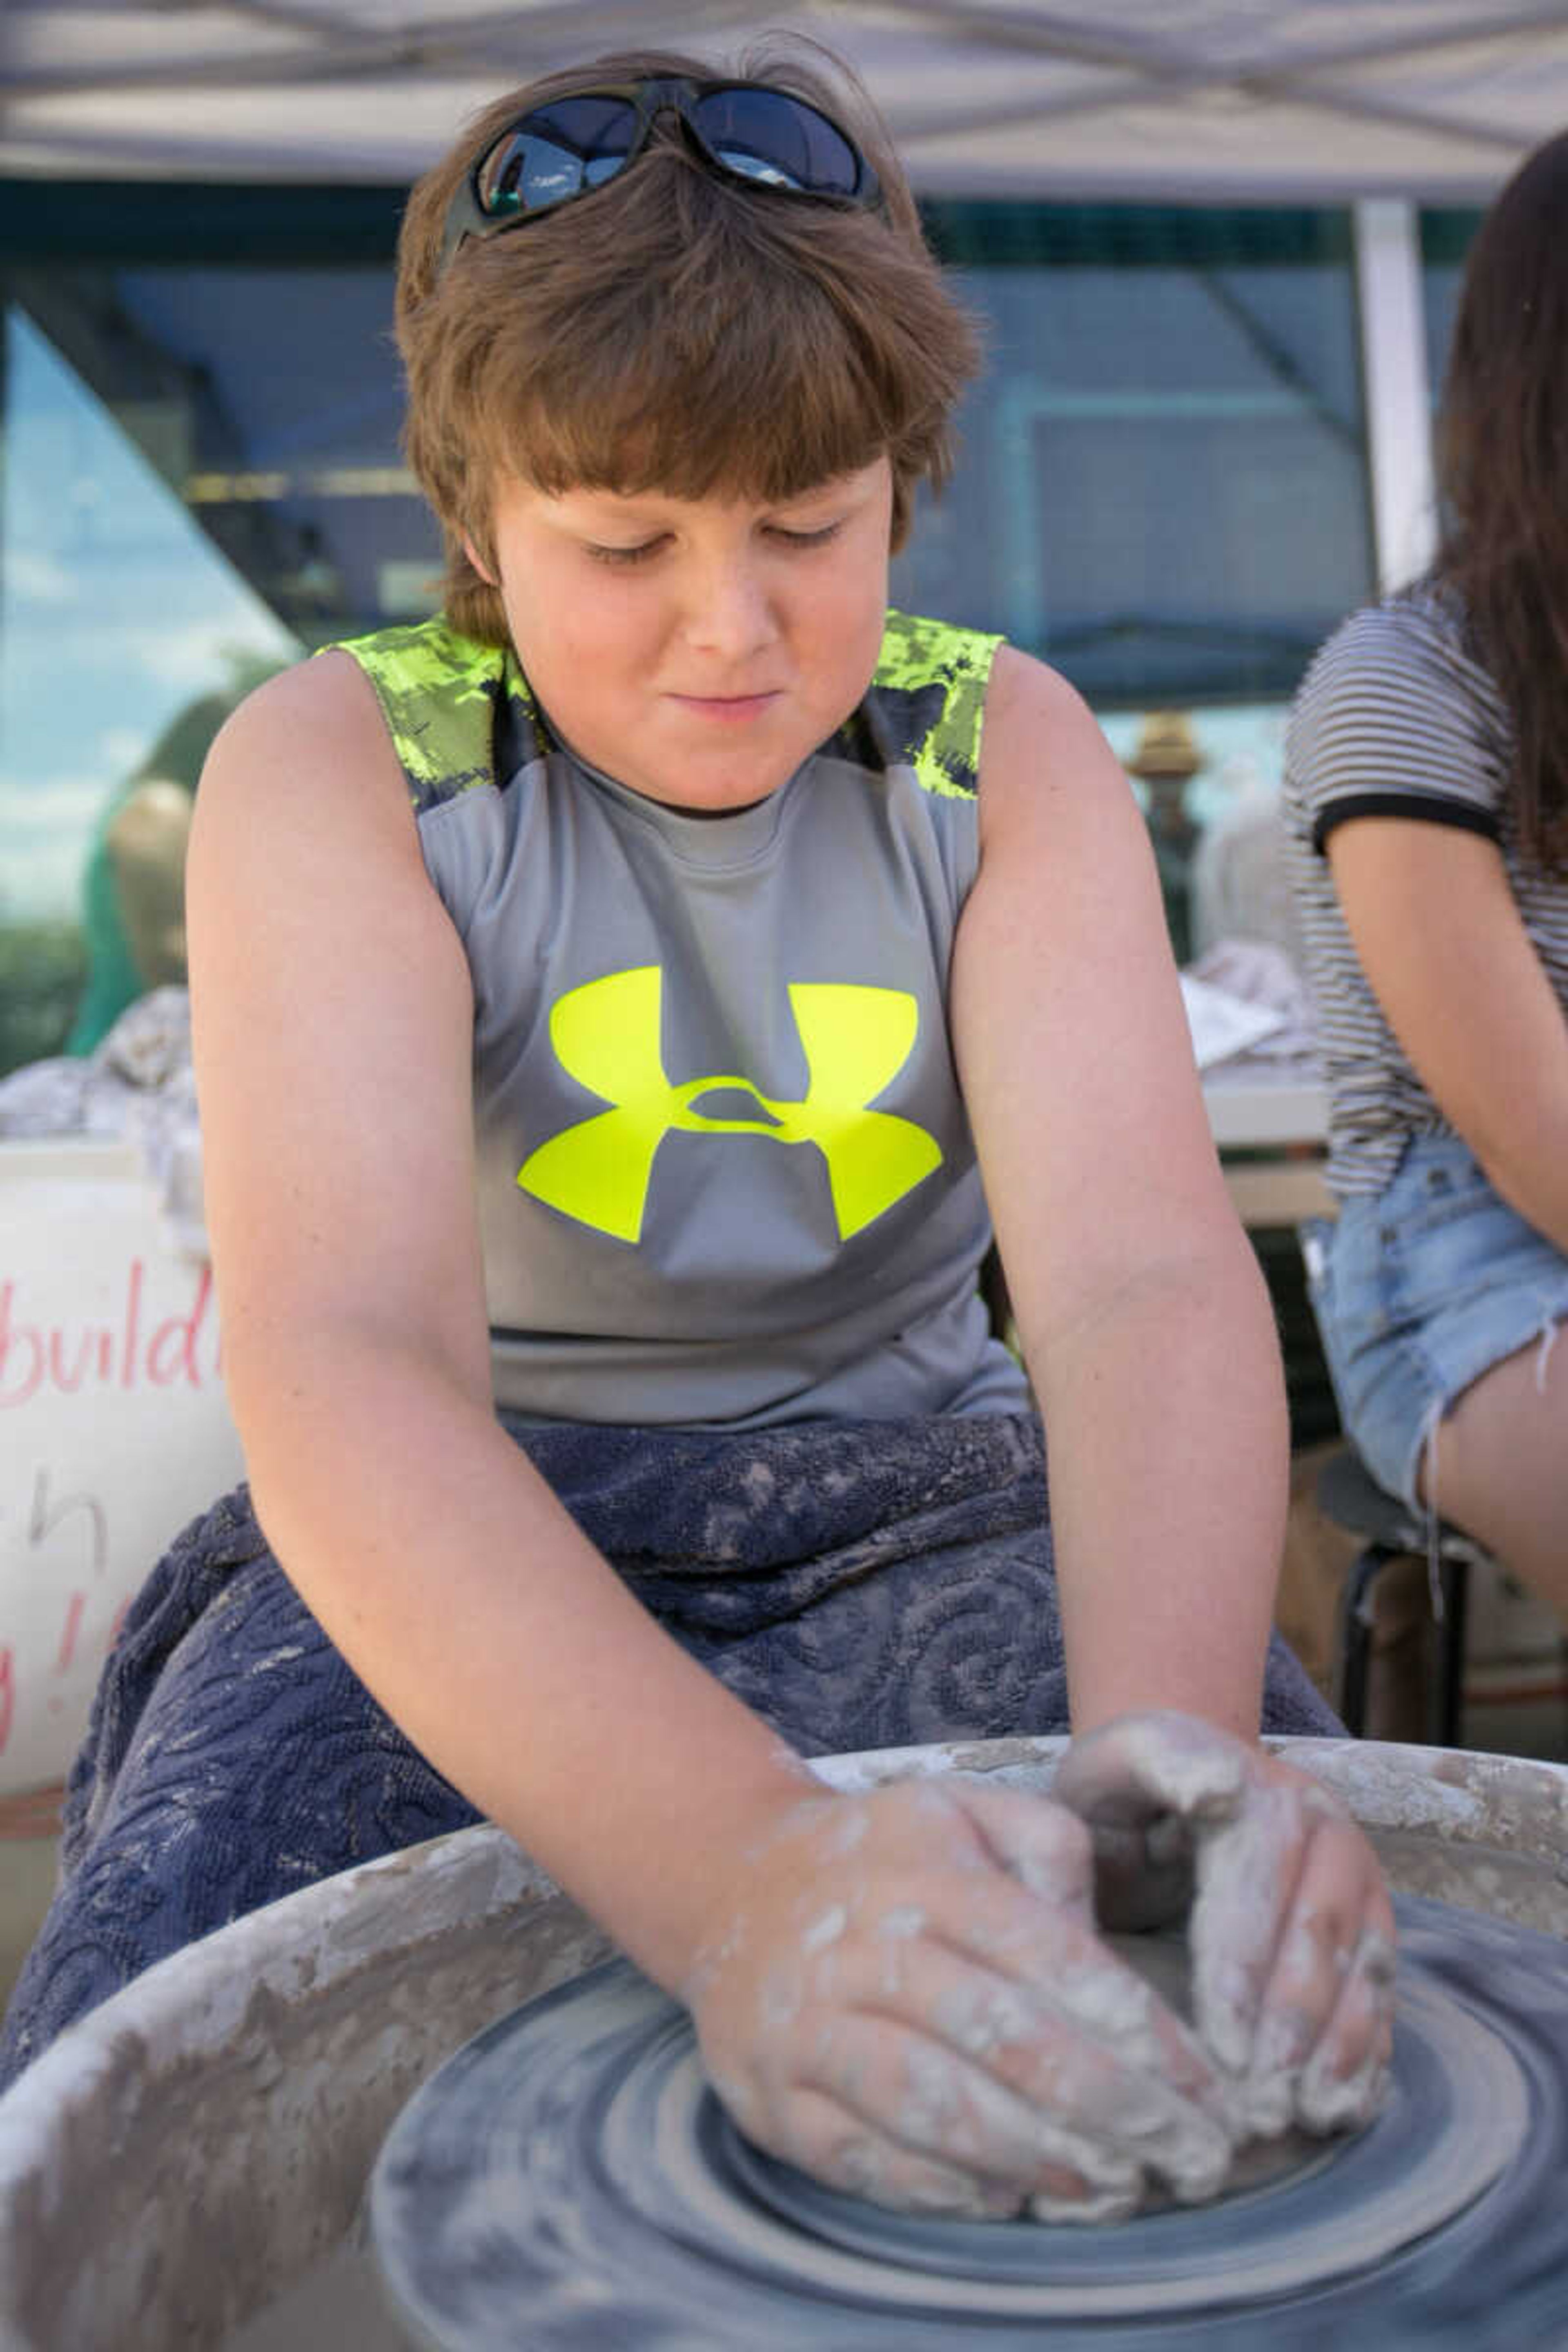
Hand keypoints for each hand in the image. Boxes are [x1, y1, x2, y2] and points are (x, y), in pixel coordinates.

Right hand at [682, 1775, 1238, 2221]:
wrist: (730, 1884)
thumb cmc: (880, 1858)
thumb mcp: (964, 1811)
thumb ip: (1048, 1843)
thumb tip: (1097, 1927)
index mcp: (926, 1872)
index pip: (1050, 1956)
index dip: (1140, 2031)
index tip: (1210, 2092)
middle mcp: (865, 1947)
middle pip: (1003, 2036)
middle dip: (1114, 2107)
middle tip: (1193, 2157)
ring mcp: (811, 2026)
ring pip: (934, 2101)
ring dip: (1038, 2154)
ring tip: (1118, 2185)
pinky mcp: (772, 2099)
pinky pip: (865, 2155)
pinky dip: (943, 2186)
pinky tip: (1013, 2199)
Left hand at [1052, 1711, 1395, 2138]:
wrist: (1163, 1799)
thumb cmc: (1118, 1801)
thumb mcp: (1108, 1769)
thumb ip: (1152, 1767)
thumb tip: (1218, 1789)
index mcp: (1255, 1778)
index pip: (1261, 1867)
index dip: (1246, 1955)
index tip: (1220, 2041)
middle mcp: (1319, 1817)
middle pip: (1319, 1922)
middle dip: (1292, 2018)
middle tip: (1259, 2101)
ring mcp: (1352, 1870)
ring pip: (1363, 1959)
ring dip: (1336, 2044)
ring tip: (1302, 2115)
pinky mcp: (1369, 1918)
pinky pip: (1382, 1986)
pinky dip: (1365, 2049)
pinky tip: (1340, 2106)